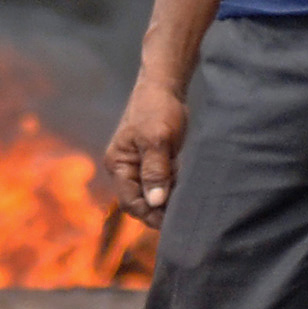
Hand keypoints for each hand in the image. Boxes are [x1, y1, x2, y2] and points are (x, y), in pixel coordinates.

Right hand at [103, 80, 187, 225]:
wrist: (165, 86)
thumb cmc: (157, 108)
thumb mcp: (157, 139)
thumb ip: (155, 171)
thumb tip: (156, 202)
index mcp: (119, 165)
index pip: (130, 202)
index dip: (150, 214)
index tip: (172, 222)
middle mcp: (126, 169)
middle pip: (140, 202)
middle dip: (160, 212)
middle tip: (184, 216)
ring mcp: (140, 166)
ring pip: (153, 195)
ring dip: (169, 201)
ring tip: (188, 205)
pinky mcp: (155, 162)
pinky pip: (162, 184)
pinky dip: (174, 190)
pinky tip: (188, 191)